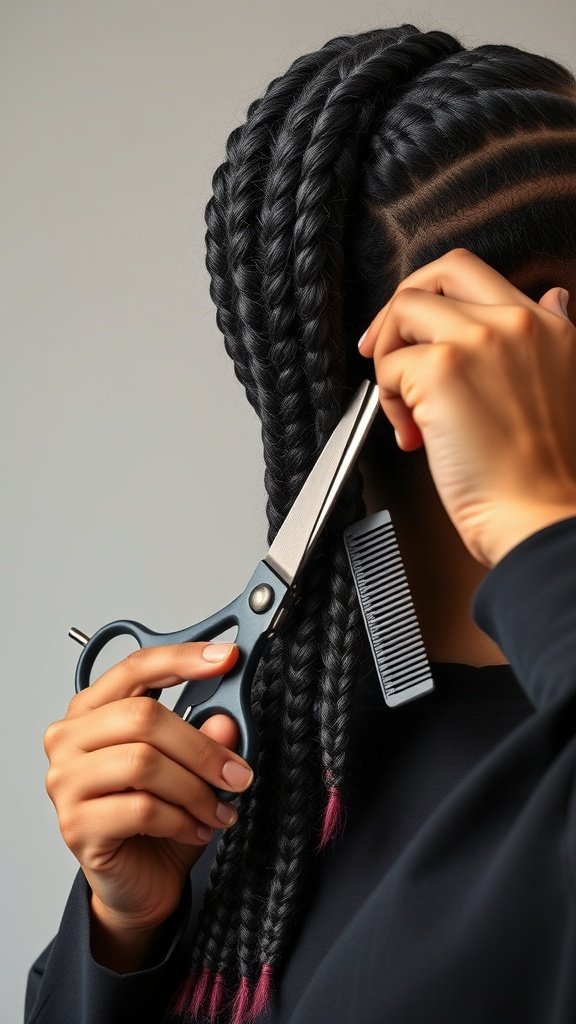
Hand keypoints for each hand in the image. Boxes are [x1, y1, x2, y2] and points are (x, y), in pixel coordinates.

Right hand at [44, 643, 253, 933]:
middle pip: (143, 718)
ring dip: (196, 789)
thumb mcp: (191, 769)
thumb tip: (226, 720)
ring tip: (220, 809)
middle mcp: (70, 738)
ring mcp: (66, 781)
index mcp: (93, 709)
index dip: (183, 658)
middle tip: (238, 772)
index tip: (227, 657)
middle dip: (202, 746)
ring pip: (144, 763)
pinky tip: (197, 828)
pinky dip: (182, 819)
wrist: (139, 882)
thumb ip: (205, 737)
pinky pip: (142, 809)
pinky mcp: (76, 824)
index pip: (136, 667)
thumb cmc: (157, 817)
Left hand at [358, 248, 575, 567]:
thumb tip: (553, 298)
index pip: (473, 274)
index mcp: (545, 327)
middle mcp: (514, 323)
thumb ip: (554, 335)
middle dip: (400, 309)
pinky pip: (388, 365)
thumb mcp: (565, 385)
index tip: (416, 334)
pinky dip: (387, 401)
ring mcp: (477, 341)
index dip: (433, 298)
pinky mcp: (441, 370)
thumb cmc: (543, 475)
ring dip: (390, 362)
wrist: (540, 518)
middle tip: (385, 350)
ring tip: (406, 409)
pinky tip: (413, 434)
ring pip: (404, 312)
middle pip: (435, 275)